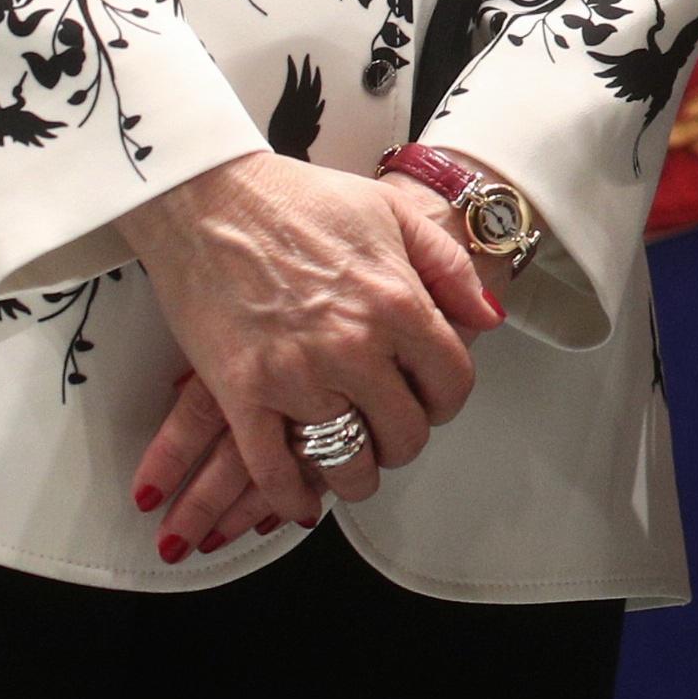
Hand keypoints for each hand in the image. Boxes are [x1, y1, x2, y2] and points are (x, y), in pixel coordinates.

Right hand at [120, 153, 499, 538]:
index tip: (433, 400)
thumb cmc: (298, 199)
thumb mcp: (393, 213)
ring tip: (353, 465)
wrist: (210, 198)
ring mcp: (296, 375)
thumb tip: (486, 317)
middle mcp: (353, 347)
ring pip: (346, 460)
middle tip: (391, 432)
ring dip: (355, 474)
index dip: (448, 400)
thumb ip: (448, 268)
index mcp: (397, 303)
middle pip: (405, 432)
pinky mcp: (241, 394)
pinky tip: (301, 500)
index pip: (452, 383)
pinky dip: (290, 496)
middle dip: (405, 440)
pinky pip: (272, 469)